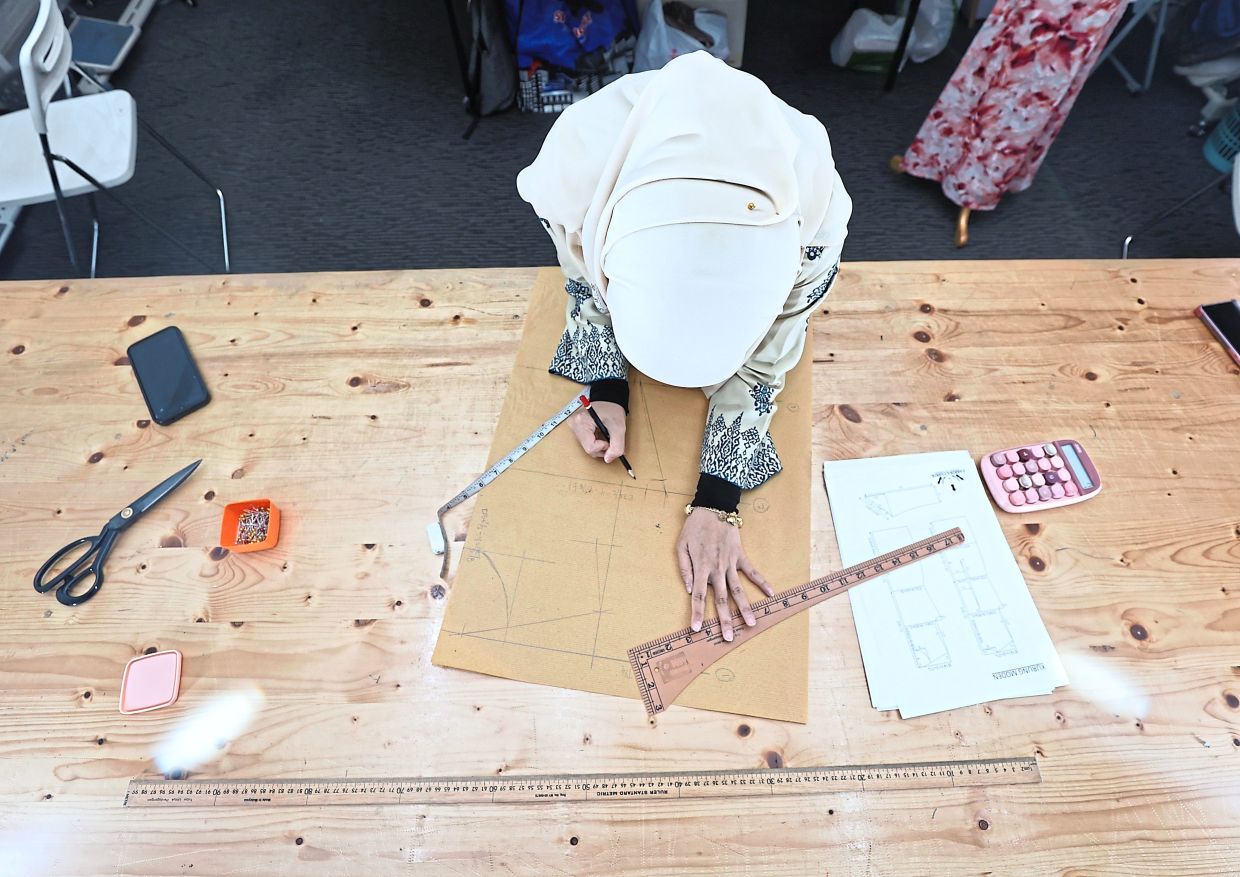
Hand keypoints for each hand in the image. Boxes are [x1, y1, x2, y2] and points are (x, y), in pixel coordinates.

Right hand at [567, 401, 625, 463]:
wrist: (608, 397)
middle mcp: (574, 424)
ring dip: (598, 445)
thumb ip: (616, 446)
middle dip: (601, 448)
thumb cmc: (612, 408)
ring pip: (586, 447)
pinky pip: (585, 442)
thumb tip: (608, 459)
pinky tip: (599, 433)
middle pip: (588, 448)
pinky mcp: (576, 427)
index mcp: (581, 422)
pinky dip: (594, 441)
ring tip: (604, 434)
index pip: (590, 447)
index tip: (610, 440)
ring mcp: (573, 426)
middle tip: (609, 438)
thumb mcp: (619, 427)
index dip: (603, 448)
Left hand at [676, 509, 773, 641]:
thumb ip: (684, 568)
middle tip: (729, 638)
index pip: (697, 596)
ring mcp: (730, 563)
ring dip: (745, 608)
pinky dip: (762, 582)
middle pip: (721, 599)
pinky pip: (752, 571)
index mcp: (701, 568)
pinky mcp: (740, 556)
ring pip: (738, 590)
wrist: (712, 508)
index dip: (696, 613)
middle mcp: (717, 569)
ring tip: (751, 623)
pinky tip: (771, 594)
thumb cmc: (694, 528)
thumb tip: (687, 588)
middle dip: (724, 620)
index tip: (696, 629)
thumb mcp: (681, 546)